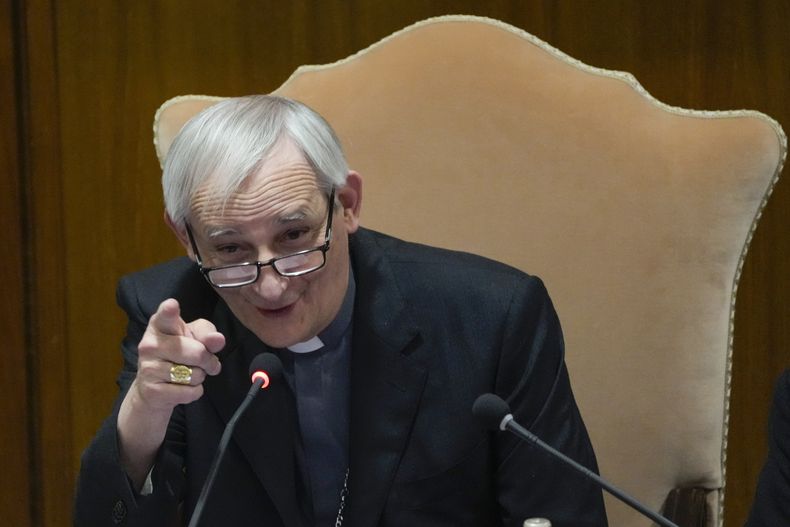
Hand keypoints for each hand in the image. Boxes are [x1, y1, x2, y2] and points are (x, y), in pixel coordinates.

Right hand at [117, 298, 224, 488]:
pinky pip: (191, 392)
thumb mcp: (190, 345)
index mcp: (159, 328)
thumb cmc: (176, 363)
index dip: (170, 314)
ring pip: (195, 371)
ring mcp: (147, 371)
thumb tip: (217, 339)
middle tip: (210, 362)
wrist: (149, 401)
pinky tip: (186, 392)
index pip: (163, 317)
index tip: (172, 307)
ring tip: (193, 377)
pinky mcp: (151, 393)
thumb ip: (205, 335)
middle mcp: (148, 346)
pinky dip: (195, 393)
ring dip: (202, 377)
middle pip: (194, 349)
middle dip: (209, 359)